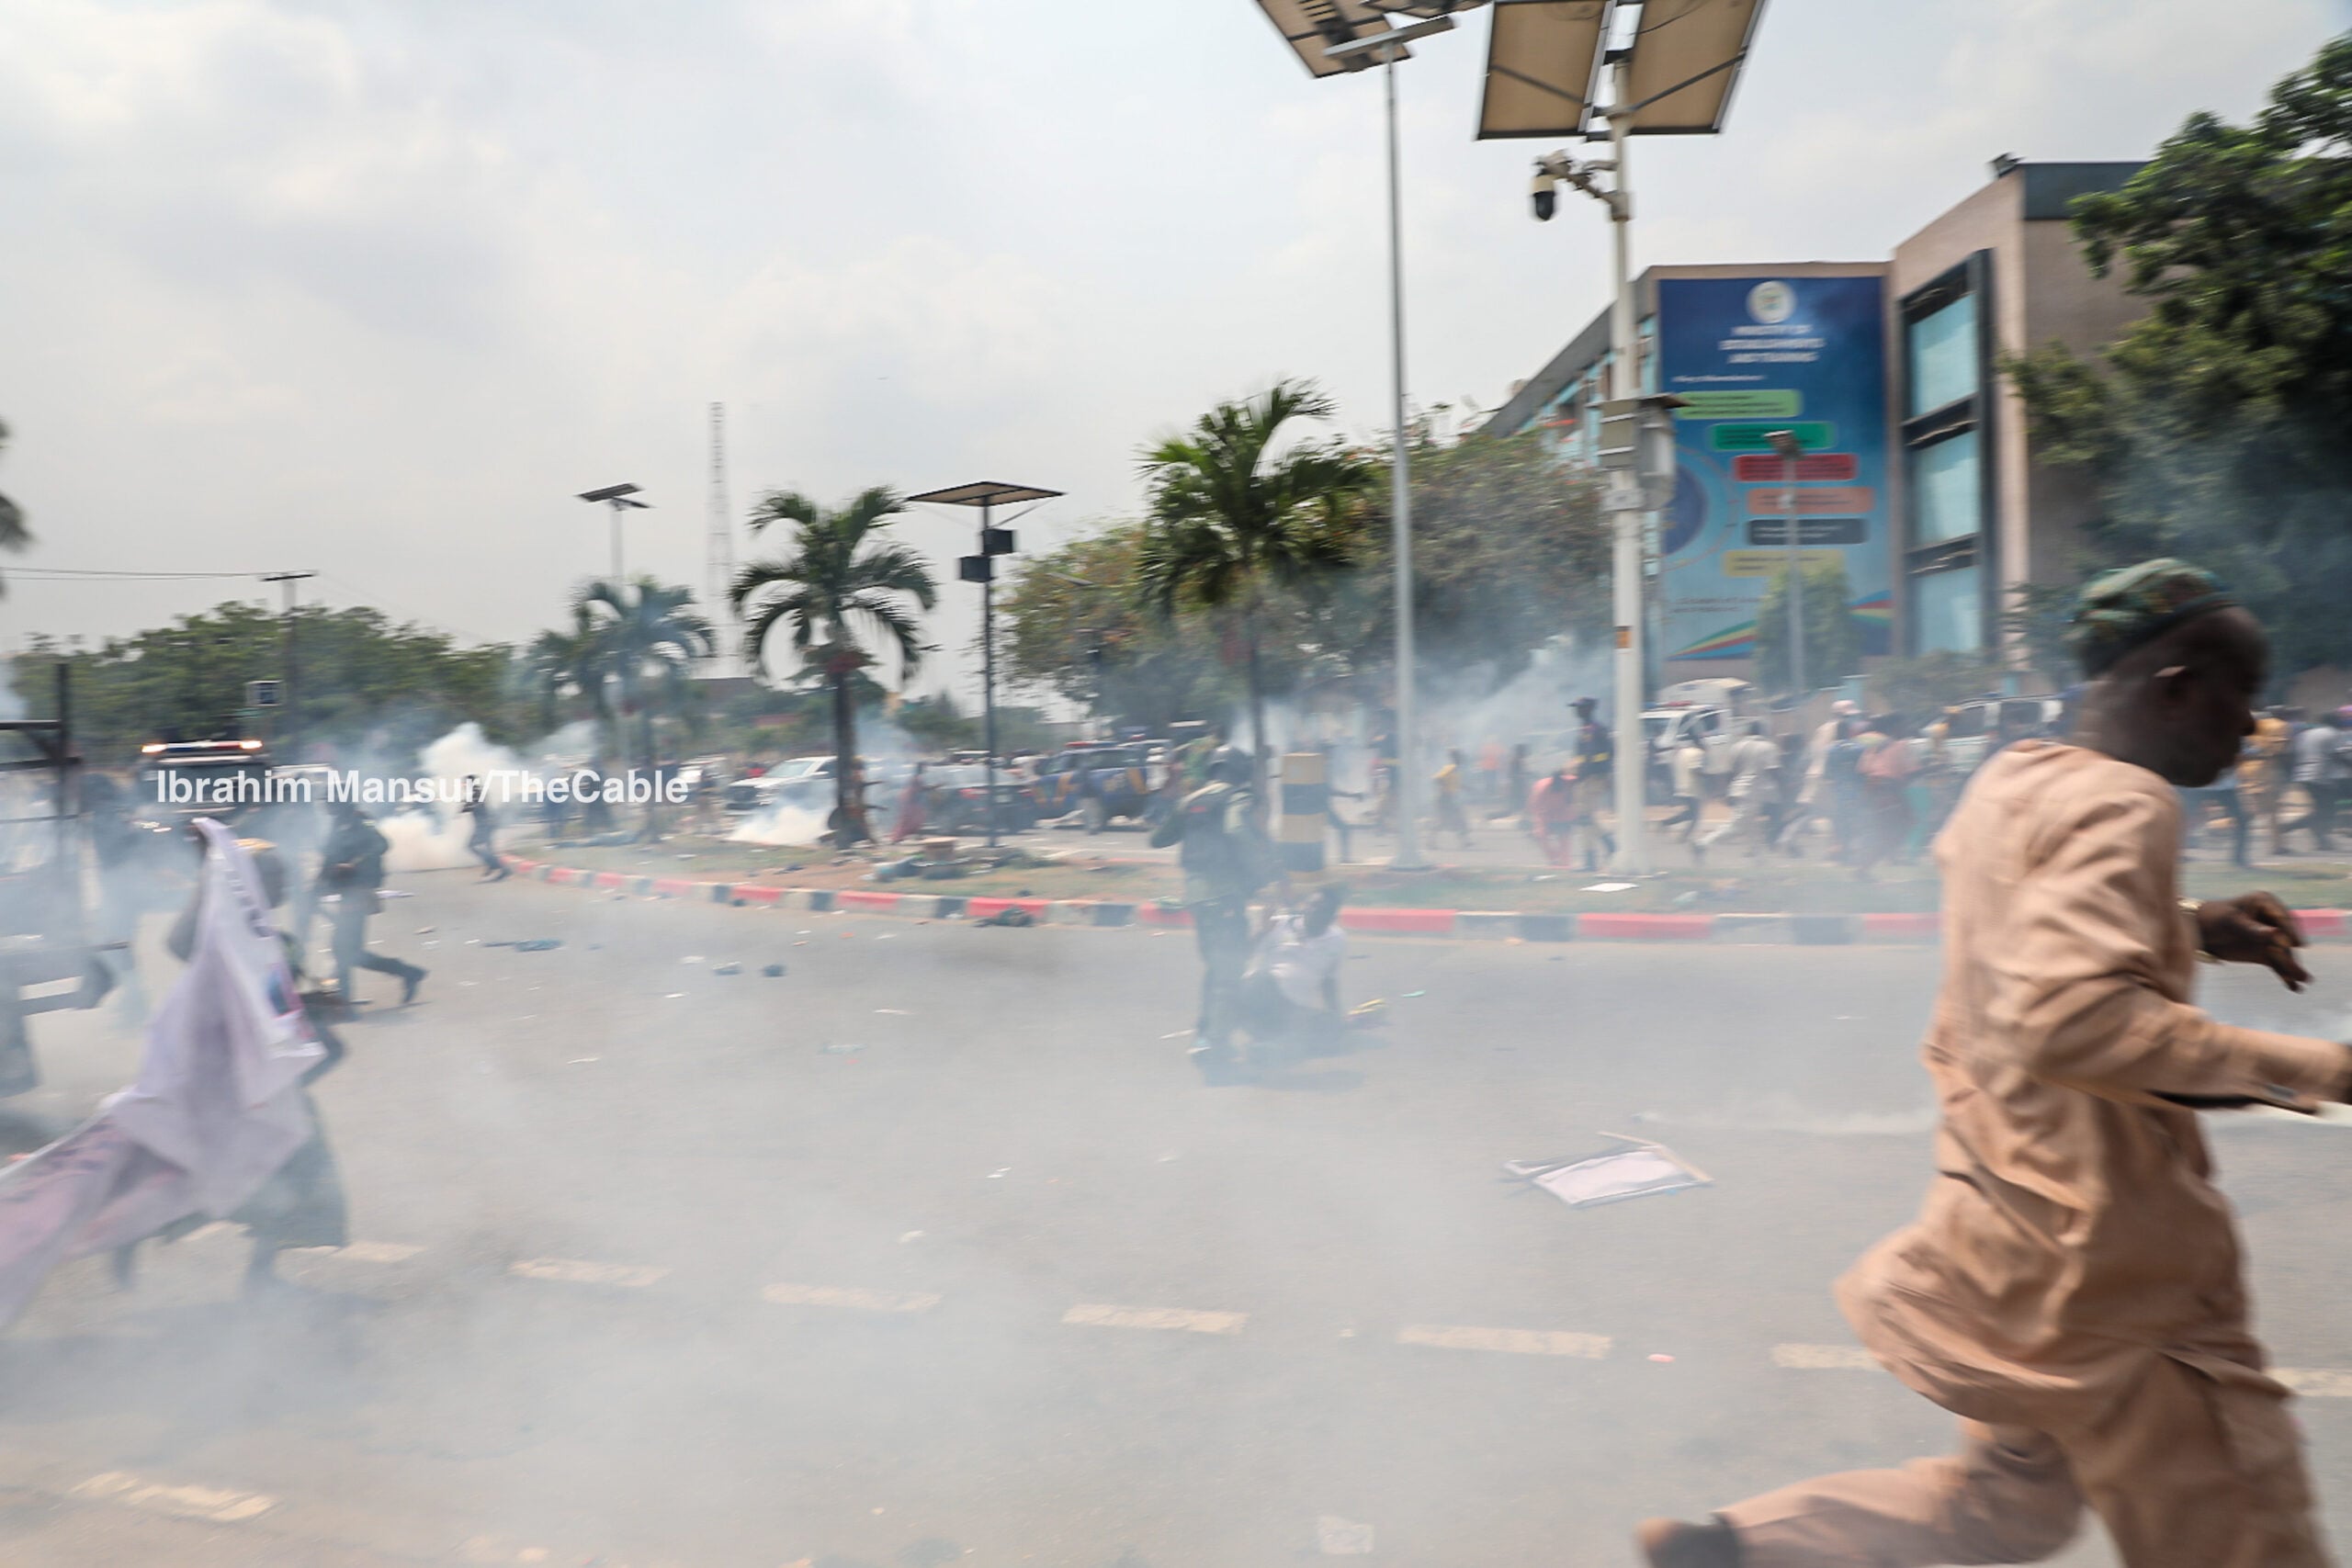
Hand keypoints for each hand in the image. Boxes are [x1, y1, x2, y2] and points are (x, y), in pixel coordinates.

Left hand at [2197, 893, 2312, 991]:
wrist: (2199, 931)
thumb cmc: (2214, 919)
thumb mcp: (2230, 922)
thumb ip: (2252, 929)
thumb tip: (2276, 933)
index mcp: (2266, 903)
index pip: (2283, 919)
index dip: (2291, 932)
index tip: (2297, 945)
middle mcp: (2273, 920)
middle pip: (2287, 938)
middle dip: (2294, 954)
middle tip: (2303, 968)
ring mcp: (2270, 938)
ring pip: (2284, 953)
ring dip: (2293, 967)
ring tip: (2304, 980)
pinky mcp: (2265, 952)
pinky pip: (2278, 964)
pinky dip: (2284, 975)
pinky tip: (2294, 987)